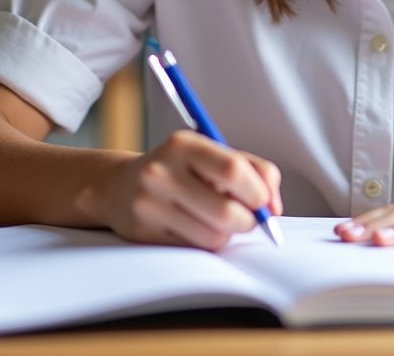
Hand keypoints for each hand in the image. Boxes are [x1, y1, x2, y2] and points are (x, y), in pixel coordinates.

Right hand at [91, 130, 281, 249]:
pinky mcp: (143, 232)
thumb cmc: (179, 168)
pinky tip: (197, 227)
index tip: (264, 201)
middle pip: (225, 211)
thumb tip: (274, 206)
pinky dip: (206, 242)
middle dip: (248, 220)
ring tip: (220, 221)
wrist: (120, 185)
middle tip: (248, 218)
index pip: (232, 170)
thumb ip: (252, 169)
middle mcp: (162, 172)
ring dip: (228, 234)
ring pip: (212, 235)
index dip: (258, 191)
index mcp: (184, 145)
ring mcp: (150, 204)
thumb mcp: (211, 154)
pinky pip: (193, 248)